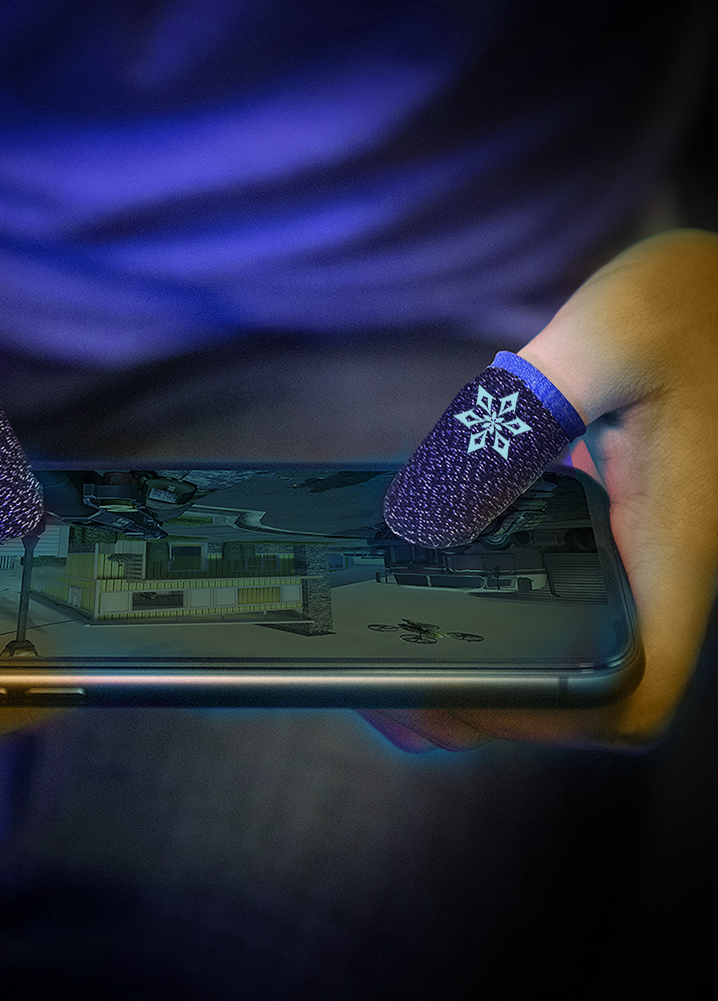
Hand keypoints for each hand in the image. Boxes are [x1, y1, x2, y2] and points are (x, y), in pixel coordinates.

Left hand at [359, 229, 717, 751]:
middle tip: (392, 689)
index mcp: (672, 545)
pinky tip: (428, 593)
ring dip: (486, 672)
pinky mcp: (604, 530)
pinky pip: (552, 600)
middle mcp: (653, 569)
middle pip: (584, 693)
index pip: (635, 689)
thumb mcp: (606, 340)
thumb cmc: (684, 307)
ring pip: (566, 653)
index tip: (462, 702)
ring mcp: (629, 555)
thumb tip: (429, 513)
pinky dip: (493, 619)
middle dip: (490, 709)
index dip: (554, 722)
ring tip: (395, 661)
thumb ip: (521, 419)